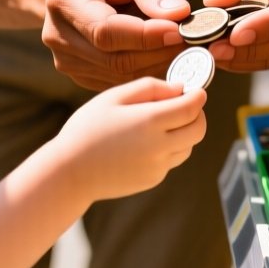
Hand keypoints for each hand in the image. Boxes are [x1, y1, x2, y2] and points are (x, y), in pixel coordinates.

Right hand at [42, 0, 191, 90]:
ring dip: (159, 66)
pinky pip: (120, 82)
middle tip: (195, 43)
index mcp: (65, 0)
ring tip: (186, 49)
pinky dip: (149, 73)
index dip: (146, 36)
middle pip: (115, 59)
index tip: (180, 30)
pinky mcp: (81, 75)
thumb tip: (178, 14)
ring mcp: (67, 61)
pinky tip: (167, 57)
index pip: (107, 31)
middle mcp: (59, 36)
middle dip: (160, 53)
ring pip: (121, 76)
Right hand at [53, 78, 206, 199]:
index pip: (191, 108)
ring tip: (160, 122)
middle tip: (184, 104)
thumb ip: (149, 88)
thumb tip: (179, 89)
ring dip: (184, 131)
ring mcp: (158, 167)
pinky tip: (144, 140)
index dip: (198, 96)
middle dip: (197, 114)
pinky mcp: (153, 179)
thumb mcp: (113, 97)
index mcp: (149, 122)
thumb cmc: (87, 128)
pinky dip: (169, 147)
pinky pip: (172, 159)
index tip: (196, 90)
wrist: (70, 171)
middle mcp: (159, 147)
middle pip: (198, 129)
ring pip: (188, 145)